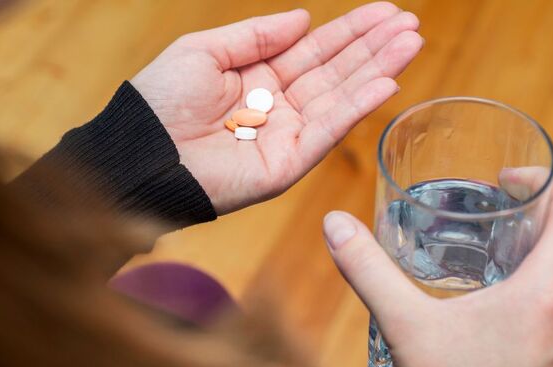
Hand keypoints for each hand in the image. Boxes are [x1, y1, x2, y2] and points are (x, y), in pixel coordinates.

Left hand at [132, 3, 422, 213]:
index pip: (315, 51)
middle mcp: (278, 107)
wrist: (141, 152)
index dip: (351, 31)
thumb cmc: (160, 101)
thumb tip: (304, 18)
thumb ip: (256, 35)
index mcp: (258, 78)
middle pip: (336, 72)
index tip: (386, 12)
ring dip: (377, 71)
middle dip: (374, 48)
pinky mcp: (286, 164)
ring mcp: (285, 137)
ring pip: (339, 99)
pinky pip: (327, 132)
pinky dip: (357, 108)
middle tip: (411, 24)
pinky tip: (386, 83)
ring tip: (410, 43)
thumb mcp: (205, 50)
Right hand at [322, 171, 552, 366]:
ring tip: (487, 256)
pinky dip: (540, 287)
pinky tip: (497, 301)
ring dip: (536, 253)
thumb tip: (334, 224)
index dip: (546, 179)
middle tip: (486, 215)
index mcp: (548, 292)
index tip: (505, 181)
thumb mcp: (405, 327)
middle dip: (530, 216)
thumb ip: (368, 270)